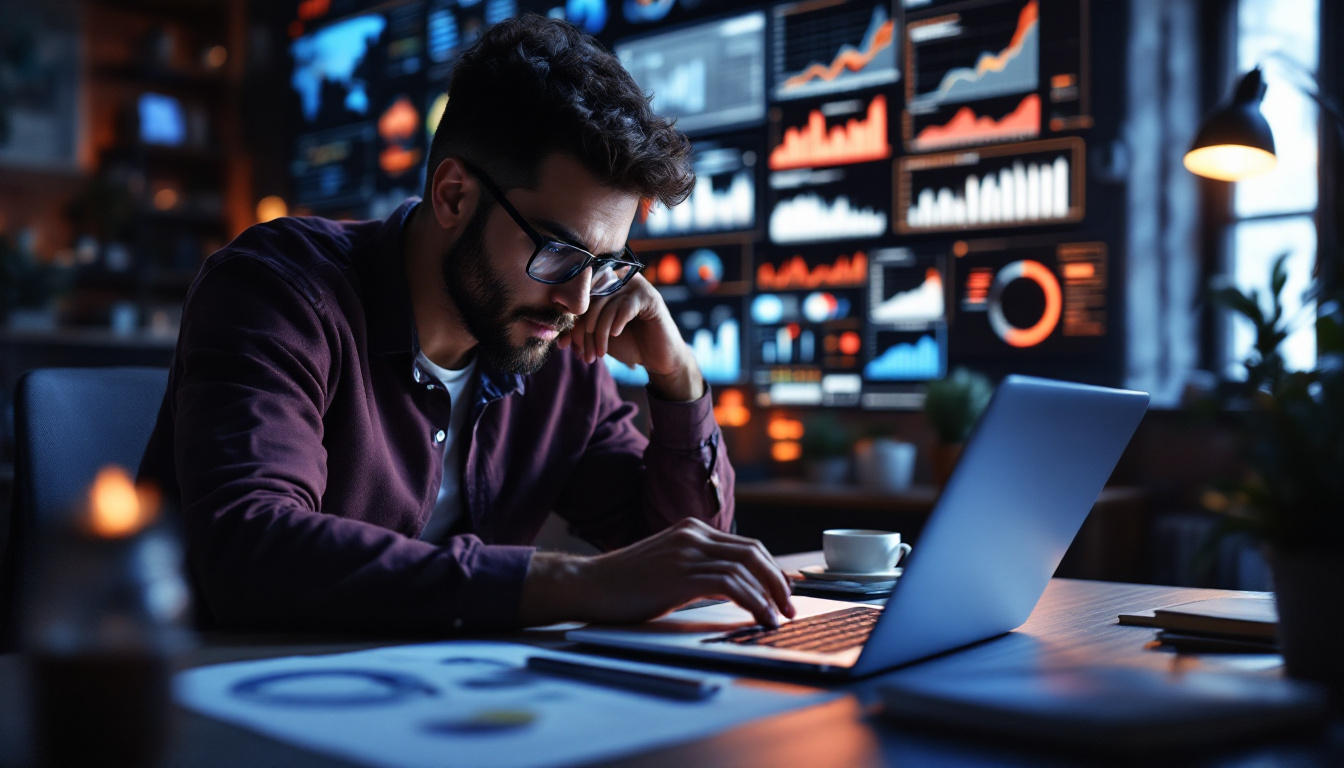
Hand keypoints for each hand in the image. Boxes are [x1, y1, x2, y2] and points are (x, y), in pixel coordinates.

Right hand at [520, 518, 795, 627]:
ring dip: (770, 595)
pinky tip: (760, 617)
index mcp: (691, 530)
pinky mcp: (681, 575)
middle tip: (789, 606)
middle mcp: (692, 535)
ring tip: (778, 617)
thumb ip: (696, 568)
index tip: (784, 590)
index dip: (771, 568)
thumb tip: (731, 587)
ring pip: (747, 567)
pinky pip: (731, 584)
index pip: (746, 545)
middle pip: (754, 552)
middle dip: (778, 581)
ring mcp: (686, 552)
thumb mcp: (666, 566)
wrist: (589, 585)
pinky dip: (753, 602)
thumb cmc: (624, 583)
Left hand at [556, 274, 704, 400]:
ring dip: (599, 334)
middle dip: (583, 331)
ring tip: (599, 354)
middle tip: (582, 354)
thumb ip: (581, 331)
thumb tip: (558, 338)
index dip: (571, 323)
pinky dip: (617, 323)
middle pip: (591, 301)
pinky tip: (616, 335)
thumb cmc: (629, 345)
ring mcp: (637, 287)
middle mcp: (620, 281)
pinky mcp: (650, 298)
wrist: (657, 358)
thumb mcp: (600, 338)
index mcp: (606, 286)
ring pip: (606, 306)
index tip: (564, 345)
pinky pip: (626, 307)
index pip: (580, 300)